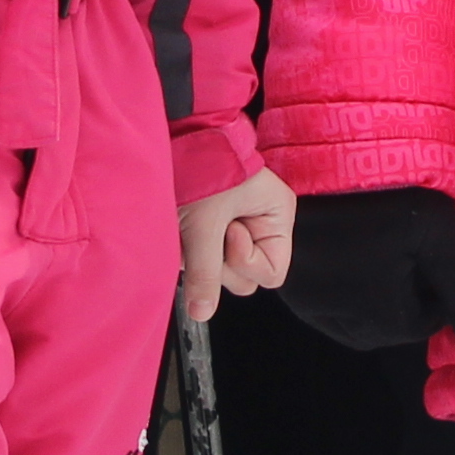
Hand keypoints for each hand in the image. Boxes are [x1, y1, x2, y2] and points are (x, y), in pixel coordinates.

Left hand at [184, 167, 297, 320]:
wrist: (177, 141)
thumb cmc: (202, 168)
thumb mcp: (204, 225)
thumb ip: (205, 272)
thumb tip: (202, 313)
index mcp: (277, 217)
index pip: (272, 273)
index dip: (246, 262)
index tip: (229, 233)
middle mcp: (263, 225)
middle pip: (246, 277)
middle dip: (219, 261)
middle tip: (208, 231)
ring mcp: (240, 227)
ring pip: (222, 271)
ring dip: (201, 256)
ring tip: (193, 226)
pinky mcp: (217, 229)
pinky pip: (206, 259)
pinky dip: (192, 251)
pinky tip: (186, 228)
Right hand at [281, 183, 454, 361]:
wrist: (311, 160)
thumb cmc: (379, 196)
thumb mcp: (440, 235)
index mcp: (378, 324)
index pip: (429, 319)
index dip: (440, 278)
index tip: (433, 240)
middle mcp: (338, 326)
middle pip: (394, 316)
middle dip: (410, 281)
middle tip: (407, 231)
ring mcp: (307, 304)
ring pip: (362, 305)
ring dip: (379, 274)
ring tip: (380, 225)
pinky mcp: (288, 281)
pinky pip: (330, 287)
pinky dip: (347, 265)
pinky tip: (352, 228)